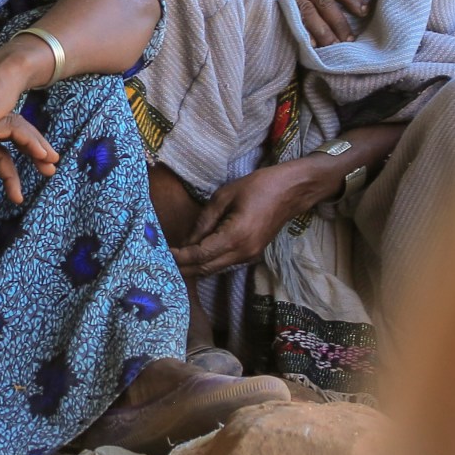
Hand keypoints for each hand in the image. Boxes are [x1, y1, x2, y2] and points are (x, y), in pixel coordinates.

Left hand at [170, 157, 337, 276]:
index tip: (161, 253)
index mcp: (235, 237)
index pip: (200, 255)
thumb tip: (186, 240)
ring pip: (215, 268)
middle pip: (206, 268)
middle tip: (161, 263)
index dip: (179, 256)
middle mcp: (243, 252)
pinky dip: (208, 262)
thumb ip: (204, 221)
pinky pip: (225, 263)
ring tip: (173, 261)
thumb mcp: (225, 196)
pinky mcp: (252, 254)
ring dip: (194, 267)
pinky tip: (194, 257)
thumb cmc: (259, 186)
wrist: (293, 190)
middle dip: (183, 267)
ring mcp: (250, 256)